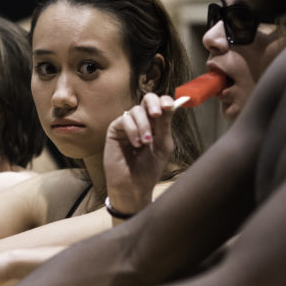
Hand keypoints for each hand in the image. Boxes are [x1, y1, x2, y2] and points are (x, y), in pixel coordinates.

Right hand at [103, 93, 176, 215]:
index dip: (165, 101)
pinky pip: (124, 120)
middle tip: (157, 114)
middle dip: (153, 104)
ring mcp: (128, 125)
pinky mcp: (115, 130)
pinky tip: (136, 144)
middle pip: (147, 99)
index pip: (161, 105)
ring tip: (145, 143)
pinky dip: (132, 130)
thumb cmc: (149, 168)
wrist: (135, 185)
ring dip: (143, 125)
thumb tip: (170, 106)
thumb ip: (165, 126)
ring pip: (136, 110)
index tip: (170, 106)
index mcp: (156, 124)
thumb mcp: (163, 146)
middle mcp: (142, 121)